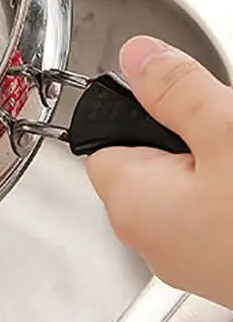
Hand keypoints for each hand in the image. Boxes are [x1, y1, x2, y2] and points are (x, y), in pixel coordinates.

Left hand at [87, 36, 232, 307]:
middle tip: (227, 128)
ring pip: (192, 179)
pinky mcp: (228, 265)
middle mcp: (155, 238)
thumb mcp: (228, 132)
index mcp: (133, 203)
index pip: (102, 138)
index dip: (135, 108)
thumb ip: (174, 88)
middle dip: (189, 129)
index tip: (173, 96)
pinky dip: (231, 185)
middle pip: (150, 156)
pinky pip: (218, 206)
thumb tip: (136, 56)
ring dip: (220, 155)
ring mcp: (196, 258)